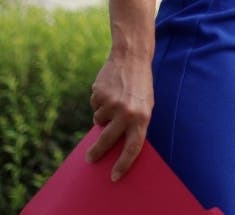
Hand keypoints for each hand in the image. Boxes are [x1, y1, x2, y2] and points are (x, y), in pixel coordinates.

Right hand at [85, 52, 153, 180]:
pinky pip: (94, 106)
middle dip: (97, 152)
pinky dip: (99, 101)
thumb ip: (133, 124)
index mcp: (142, 118)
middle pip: (107, 141)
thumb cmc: (140, 86)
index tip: (115, 177)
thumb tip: (116, 146)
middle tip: (90, 159)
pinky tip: (108, 89)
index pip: (133, 148)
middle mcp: (126, 113)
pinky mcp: (98, 94)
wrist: (131, 57)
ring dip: (103, 114)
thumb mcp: (144, 105)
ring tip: (114, 99)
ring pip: (99, 120)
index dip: (123, 164)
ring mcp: (111, 103)